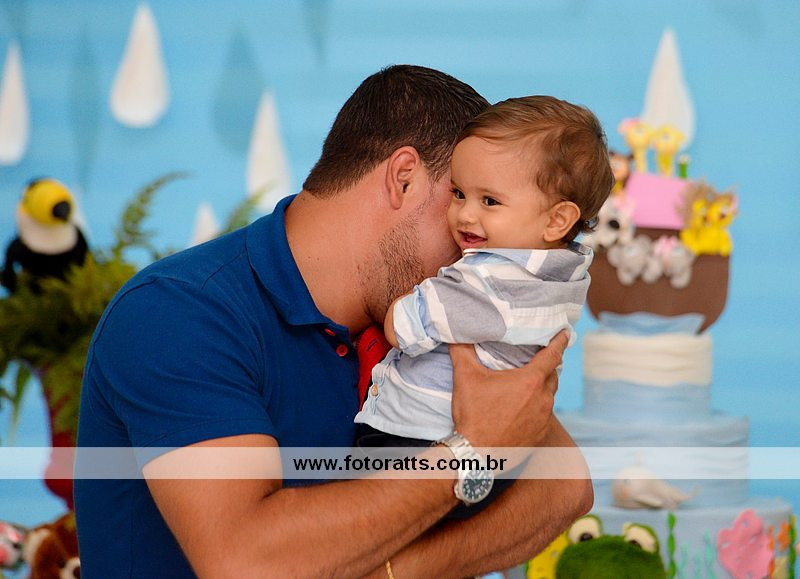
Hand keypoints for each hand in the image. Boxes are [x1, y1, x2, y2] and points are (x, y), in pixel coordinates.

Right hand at [448, 331, 567, 448]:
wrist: (476, 456)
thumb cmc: (473, 415)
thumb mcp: (465, 378)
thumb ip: (462, 351)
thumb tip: (456, 334)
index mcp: (530, 381)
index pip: (552, 355)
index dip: (560, 341)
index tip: (565, 333)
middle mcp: (543, 399)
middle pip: (553, 375)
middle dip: (548, 365)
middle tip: (540, 358)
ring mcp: (544, 419)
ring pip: (549, 396)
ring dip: (542, 387)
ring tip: (530, 383)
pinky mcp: (541, 435)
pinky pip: (545, 415)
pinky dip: (538, 407)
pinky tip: (525, 408)